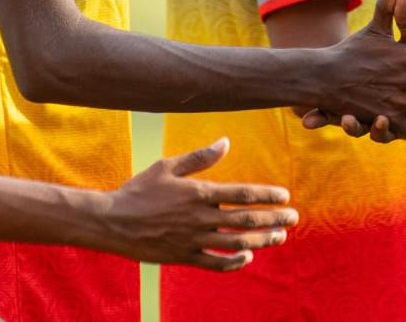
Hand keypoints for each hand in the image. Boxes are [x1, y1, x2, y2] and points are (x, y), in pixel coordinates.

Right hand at [99, 138, 297, 269]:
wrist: (111, 222)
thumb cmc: (139, 190)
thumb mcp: (167, 166)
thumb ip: (199, 157)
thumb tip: (225, 142)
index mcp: (199, 193)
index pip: (242, 194)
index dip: (267, 196)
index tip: (284, 196)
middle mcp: (199, 218)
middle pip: (246, 220)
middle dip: (274, 219)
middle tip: (294, 218)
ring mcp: (192, 240)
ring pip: (236, 243)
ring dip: (261, 240)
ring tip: (279, 237)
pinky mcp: (183, 257)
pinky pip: (214, 263)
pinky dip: (233, 262)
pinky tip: (247, 257)